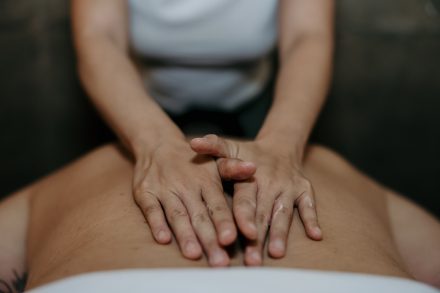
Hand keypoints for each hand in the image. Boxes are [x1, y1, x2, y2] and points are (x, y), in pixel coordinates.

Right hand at [132, 138, 254, 266]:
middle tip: (218, 261)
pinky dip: (157, 224)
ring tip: (194, 254)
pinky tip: (163, 239)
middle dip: (209, 239)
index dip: (224, 222)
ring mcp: (165, 190)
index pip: (217, 205)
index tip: (231, 239)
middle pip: (199, 216)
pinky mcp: (146, 193)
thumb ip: (233, 170)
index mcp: (206, 181)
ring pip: (177, 215)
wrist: (159, 145)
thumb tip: (253, 168)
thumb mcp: (214, 161)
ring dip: (185, 235)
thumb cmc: (194, 162)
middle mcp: (187, 186)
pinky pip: (151, 210)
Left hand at [190, 134, 321, 265]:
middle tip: (252, 260)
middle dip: (258, 237)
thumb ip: (213, 148)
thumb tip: (193, 143)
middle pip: (263, 212)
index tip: (244, 233)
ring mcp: (289, 187)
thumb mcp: (230, 147)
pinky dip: (312, 219)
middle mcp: (271, 183)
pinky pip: (309, 205)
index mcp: (250, 177)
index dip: (245, 216)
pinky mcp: (304, 191)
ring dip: (280, 234)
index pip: (246, 199)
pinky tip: (315, 235)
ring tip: (276, 253)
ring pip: (284, 214)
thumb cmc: (248, 153)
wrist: (279, 146)